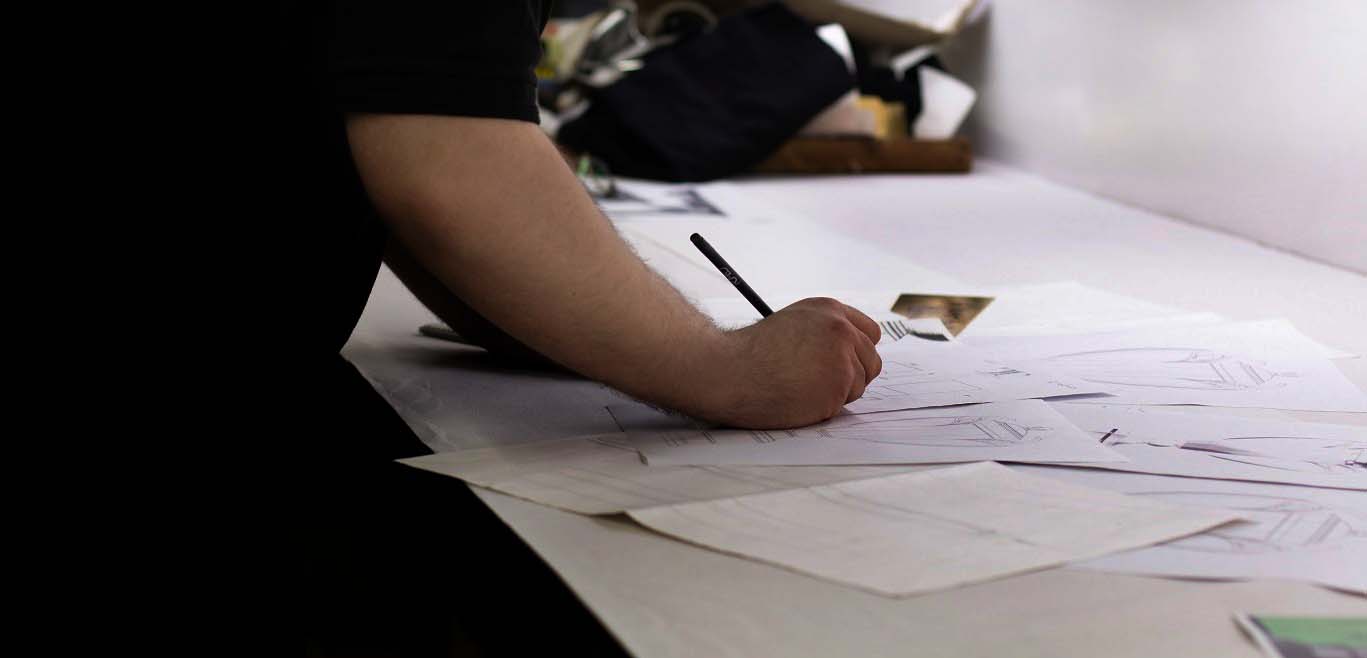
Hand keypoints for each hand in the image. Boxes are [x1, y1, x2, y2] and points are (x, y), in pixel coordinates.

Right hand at [697, 298, 882, 428]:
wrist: (730, 370)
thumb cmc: (752, 352)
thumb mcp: (793, 323)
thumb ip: (823, 331)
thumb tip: (849, 352)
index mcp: (831, 311)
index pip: (870, 333)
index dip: (858, 352)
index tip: (848, 362)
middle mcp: (841, 331)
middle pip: (871, 362)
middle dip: (852, 375)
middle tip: (823, 383)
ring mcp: (842, 360)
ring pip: (859, 386)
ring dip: (836, 393)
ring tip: (801, 388)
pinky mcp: (837, 389)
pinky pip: (841, 406)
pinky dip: (823, 408)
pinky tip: (797, 398)